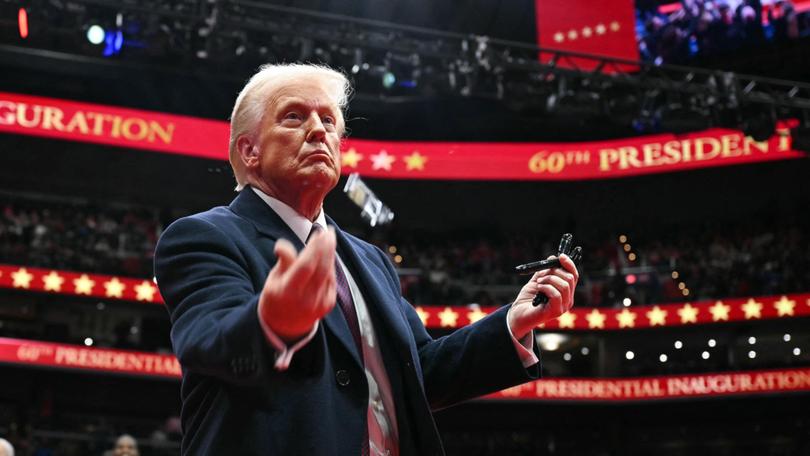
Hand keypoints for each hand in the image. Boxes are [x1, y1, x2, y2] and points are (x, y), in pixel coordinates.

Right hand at [258, 227, 337, 341]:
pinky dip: (330, 266)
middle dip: (327, 248)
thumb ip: (283, 262)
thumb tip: (283, 245)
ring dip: (330, 254)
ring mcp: (320, 303)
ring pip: (328, 273)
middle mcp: (306, 300)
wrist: (284, 325)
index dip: (314, 249)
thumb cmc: (277, 297)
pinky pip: (331, 280)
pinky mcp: (328, 304)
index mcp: (288, 293)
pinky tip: (327, 255)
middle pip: (322, 269)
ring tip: (329, 238)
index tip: (319, 234)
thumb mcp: (272, 280)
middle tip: (329, 232)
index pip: (306, 267)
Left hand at [508, 253, 578, 338]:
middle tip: (543, 273)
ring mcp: (563, 306)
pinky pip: (556, 294)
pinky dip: (546, 287)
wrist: (518, 314)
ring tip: (539, 282)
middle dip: (556, 271)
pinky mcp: (556, 311)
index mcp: (566, 292)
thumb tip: (553, 257)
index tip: (561, 256)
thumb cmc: (528, 298)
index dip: (569, 264)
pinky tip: (539, 288)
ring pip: (564, 286)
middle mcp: (568, 299)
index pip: (574, 276)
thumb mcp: (538, 280)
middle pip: (570, 279)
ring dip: (549, 279)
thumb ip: (546, 270)